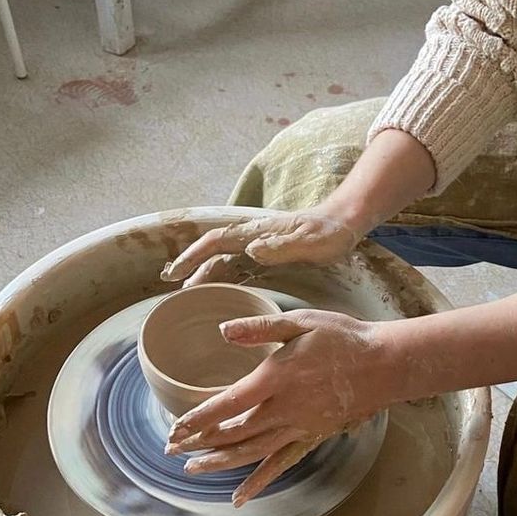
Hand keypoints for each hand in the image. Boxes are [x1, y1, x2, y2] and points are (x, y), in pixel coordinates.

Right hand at [160, 208, 360, 287]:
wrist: (344, 223)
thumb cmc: (329, 233)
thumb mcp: (310, 243)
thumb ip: (281, 247)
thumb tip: (250, 250)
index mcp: (257, 232)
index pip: (216, 243)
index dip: (193, 257)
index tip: (176, 273)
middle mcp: (253, 237)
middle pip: (213, 251)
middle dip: (191, 265)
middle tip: (171, 285)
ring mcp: (260, 246)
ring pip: (224, 260)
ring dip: (205, 273)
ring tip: (188, 292)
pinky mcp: (269, 255)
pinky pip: (239, 267)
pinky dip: (224, 276)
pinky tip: (219, 290)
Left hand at [164, 309, 396, 505]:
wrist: (384, 364)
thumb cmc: (342, 339)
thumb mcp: (300, 322)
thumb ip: (259, 327)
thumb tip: (223, 330)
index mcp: (275, 379)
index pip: (227, 405)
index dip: (198, 419)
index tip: (174, 428)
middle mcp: (283, 410)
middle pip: (233, 434)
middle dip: (199, 443)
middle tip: (172, 448)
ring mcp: (298, 428)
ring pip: (251, 453)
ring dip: (219, 463)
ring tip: (192, 470)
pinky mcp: (311, 437)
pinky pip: (280, 464)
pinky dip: (259, 482)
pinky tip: (240, 496)